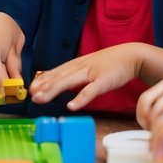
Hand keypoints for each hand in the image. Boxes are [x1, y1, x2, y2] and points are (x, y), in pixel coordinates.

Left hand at [29, 44, 143, 109]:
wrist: (132, 56)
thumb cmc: (110, 64)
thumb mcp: (89, 67)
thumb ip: (75, 76)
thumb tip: (60, 85)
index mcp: (77, 65)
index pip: (56, 72)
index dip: (42, 79)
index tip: (30, 88)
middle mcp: (81, 67)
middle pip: (59, 77)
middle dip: (43, 86)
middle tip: (30, 94)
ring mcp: (92, 73)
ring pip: (69, 82)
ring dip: (53, 90)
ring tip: (41, 98)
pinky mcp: (104, 81)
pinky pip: (91, 91)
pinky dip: (81, 98)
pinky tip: (72, 106)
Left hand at [137, 78, 162, 129]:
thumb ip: (160, 112)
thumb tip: (143, 121)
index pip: (143, 100)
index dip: (141, 116)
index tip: (147, 128)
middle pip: (145, 102)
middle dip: (145, 119)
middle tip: (151, 132)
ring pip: (156, 110)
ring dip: (155, 125)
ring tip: (162, 135)